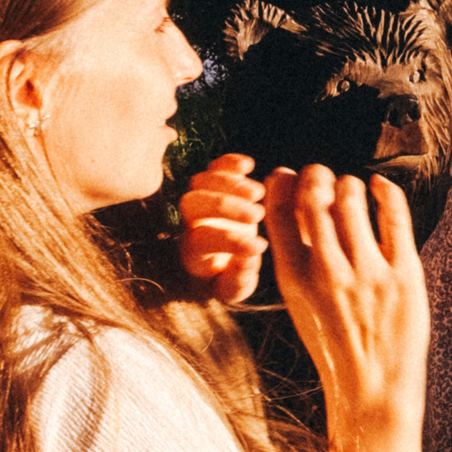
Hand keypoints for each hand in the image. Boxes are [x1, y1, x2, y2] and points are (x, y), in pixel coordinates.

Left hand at [179, 153, 267, 303]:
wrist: (227, 263)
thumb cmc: (230, 279)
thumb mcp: (235, 289)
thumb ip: (238, 281)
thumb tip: (247, 260)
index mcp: (193, 254)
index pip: (201, 242)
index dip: (229, 243)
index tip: (260, 247)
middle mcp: (191, 224)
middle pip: (192, 204)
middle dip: (224, 206)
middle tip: (257, 216)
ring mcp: (201, 201)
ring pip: (200, 182)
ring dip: (230, 183)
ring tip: (259, 194)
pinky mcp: (216, 184)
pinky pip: (215, 166)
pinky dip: (229, 162)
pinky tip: (250, 166)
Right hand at [263, 165, 430, 420]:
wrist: (373, 391)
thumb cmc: (336, 347)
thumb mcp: (300, 306)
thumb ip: (298, 260)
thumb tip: (295, 209)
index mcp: (294, 281)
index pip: (279, 214)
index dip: (281, 185)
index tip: (287, 175)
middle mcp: (328, 272)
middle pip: (315, 197)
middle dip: (316, 175)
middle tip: (322, 174)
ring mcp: (367, 273)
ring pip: (352, 199)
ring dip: (349, 184)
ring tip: (352, 188)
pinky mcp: (404, 275)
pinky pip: (394, 216)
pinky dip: (386, 192)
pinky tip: (381, 187)